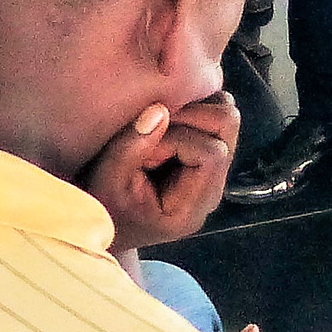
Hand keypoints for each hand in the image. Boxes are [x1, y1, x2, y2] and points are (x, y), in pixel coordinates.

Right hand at [76, 92, 239, 251]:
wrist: (106, 222)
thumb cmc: (104, 207)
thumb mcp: (107, 182)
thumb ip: (131, 148)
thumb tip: (160, 110)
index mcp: (192, 206)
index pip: (212, 154)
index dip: (179, 139)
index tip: (147, 150)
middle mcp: (211, 189)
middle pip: (228, 127)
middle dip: (191, 116)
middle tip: (154, 126)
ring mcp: (212, 172)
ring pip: (225, 117)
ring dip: (192, 110)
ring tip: (157, 124)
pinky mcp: (203, 157)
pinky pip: (212, 116)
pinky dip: (190, 109)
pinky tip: (162, 122)